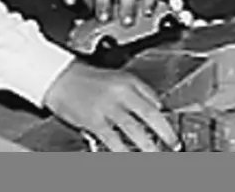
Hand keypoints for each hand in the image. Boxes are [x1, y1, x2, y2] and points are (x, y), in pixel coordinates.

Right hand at [43, 60, 178, 151]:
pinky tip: (129, 156)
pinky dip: (123, 151)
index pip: (154, 100)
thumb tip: (157, 108)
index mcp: (128, 82)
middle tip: (174, 144)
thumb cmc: (87, 80)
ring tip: (156, 155)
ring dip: (148, 146)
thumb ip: (138, 91)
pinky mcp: (94, 121)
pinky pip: (113, 140)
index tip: (173, 130)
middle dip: (165, 132)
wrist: (60, 78)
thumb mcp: (117, 79)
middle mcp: (120, 93)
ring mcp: (107, 107)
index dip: (166, 117)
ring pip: (134, 129)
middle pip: (150, 114)